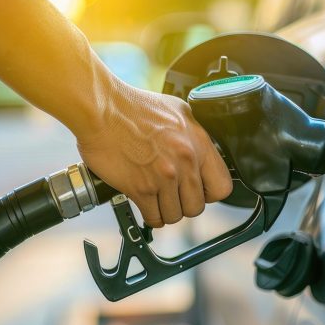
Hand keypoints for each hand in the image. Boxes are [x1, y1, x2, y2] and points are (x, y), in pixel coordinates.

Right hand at [76, 78, 232, 227]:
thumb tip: (201, 151)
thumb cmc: (135, 106)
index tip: (199, 190)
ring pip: (175, 215)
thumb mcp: (178, 111)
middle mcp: (185, 162)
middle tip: (172, 194)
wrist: (102, 109)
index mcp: (198, 143)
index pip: (222, 186)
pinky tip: (145, 203)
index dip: (210, 192)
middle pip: (197, 206)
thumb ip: (194, 134)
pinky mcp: (141, 188)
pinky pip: (154, 217)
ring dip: (166, 210)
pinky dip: (150, 215)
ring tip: (157, 198)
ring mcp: (164, 177)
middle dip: (184, 203)